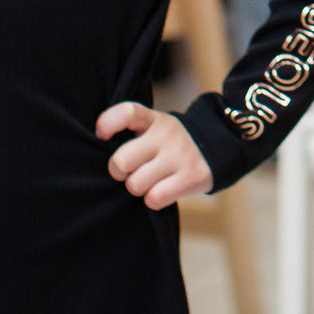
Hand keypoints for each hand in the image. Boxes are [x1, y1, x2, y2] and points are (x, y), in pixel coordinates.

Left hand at [96, 102, 212, 210]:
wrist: (217, 149)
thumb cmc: (169, 144)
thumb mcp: (153, 128)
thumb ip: (128, 132)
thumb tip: (97, 144)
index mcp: (153, 120)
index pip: (127, 112)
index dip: (107, 123)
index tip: (101, 135)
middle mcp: (166, 134)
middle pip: (121, 161)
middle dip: (119, 172)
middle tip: (128, 171)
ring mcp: (179, 155)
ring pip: (136, 184)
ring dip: (138, 188)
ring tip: (149, 181)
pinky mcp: (191, 177)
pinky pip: (155, 198)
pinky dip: (153, 200)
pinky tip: (161, 190)